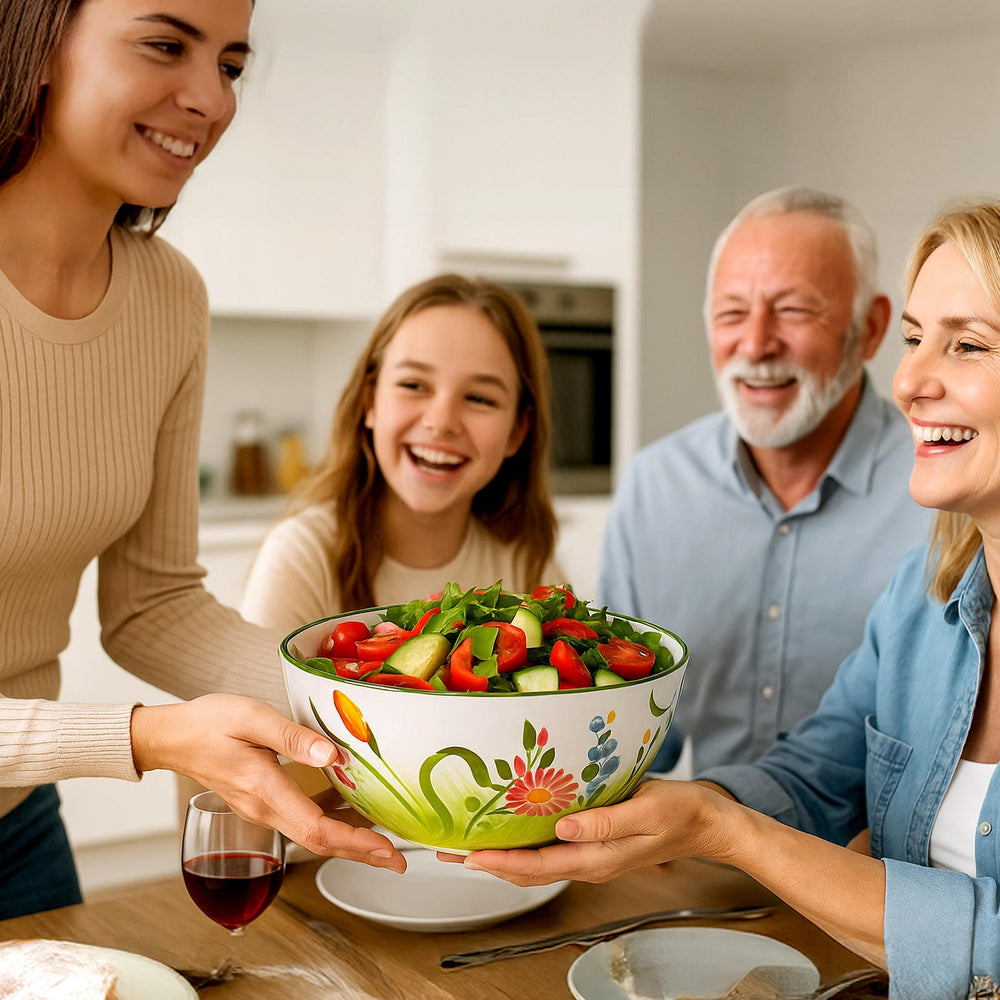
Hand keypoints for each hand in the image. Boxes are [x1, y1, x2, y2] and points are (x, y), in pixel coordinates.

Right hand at [131, 694, 405, 871]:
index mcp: (264, 789)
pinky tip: (351, 818)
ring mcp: (262, 810)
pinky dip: (331, 828)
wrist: (172, 737)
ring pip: (311, 836)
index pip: (317, 828)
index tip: (386, 850)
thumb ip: (294, 738)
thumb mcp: (252, 718)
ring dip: (348, 843)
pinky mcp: (262, 803)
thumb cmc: (209, 723)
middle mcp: (264, 809)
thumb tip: (334, 756)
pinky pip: (301, 823)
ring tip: (383, 844)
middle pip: (318, 842)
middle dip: (361, 852)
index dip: (355, 843)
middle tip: (398, 859)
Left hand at [445, 779, 734, 885]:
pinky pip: (550, 853)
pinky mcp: (594, 845)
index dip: (500, 861)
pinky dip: (522, 849)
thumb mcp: (647, 809)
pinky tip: (510, 835)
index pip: (539, 865)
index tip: (468, 854)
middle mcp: (590, 863)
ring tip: (466, 847)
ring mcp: (591, 858)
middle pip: (528, 871)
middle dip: (487, 863)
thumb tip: (565, 829)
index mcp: (599, 858)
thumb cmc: (679, 811)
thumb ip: (606, 822)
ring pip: (536, 865)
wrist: (705, 821)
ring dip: (500, 858)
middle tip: (449, 852)